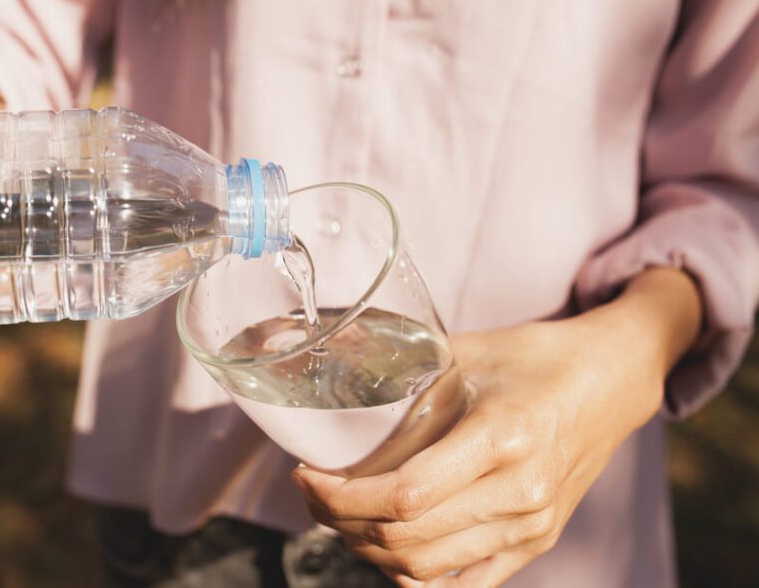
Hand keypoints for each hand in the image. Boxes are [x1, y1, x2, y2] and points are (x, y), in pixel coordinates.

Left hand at [292, 268, 701, 586]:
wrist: (610, 379)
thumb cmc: (533, 358)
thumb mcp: (462, 355)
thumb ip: (401, 384)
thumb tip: (335, 410)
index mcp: (501, 438)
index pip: (404, 495)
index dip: (342, 496)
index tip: (308, 475)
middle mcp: (520, 493)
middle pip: (407, 536)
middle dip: (341, 521)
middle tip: (313, 492)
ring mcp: (532, 525)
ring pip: (427, 567)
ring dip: (369, 549)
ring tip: (341, 516)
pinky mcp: (537, 542)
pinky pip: (467, 584)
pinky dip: (416, 577)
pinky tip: (386, 551)